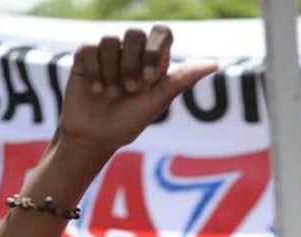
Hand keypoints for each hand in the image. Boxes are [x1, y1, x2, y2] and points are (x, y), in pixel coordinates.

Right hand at [57, 27, 216, 160]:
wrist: (94, 138)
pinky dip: (95, 72)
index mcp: (153, 59)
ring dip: (111, 72)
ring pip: (110, 40)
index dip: (155, 51)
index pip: (161, 32)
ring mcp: (107, 53)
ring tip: (111, 94)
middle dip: (131, 65)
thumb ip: (182, 80)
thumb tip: (215, 64)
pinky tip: (95, 90)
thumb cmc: (127, 123)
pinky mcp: (85, 58)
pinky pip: (89, 48)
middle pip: (135, 33)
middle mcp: (130, 51)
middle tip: (130, 89)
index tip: (150, 79)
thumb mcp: (157, 102)